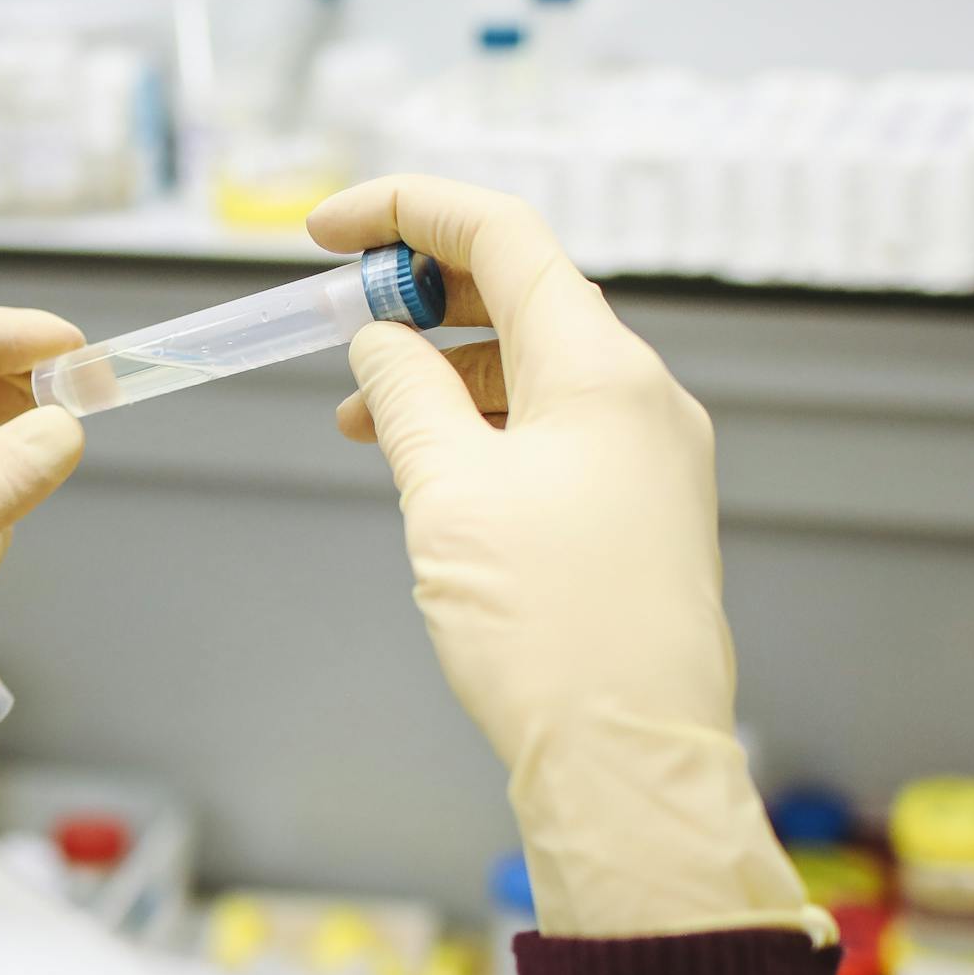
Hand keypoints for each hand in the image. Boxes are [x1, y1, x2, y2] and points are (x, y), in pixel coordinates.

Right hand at [312, 177, 809, 938]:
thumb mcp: (446, 493)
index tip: (324, 231)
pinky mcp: (641, 513)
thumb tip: (378, 344)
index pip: (502, 235)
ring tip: (359, 415)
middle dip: (420, 293)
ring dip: (442, 368)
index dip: (406, 211)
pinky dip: (482, 425)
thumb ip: (404, 395)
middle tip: (335, 319)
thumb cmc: (548, 633)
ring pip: (534, 368)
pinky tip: (426, 466)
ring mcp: (649, 455)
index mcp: (602, 368)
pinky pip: (554, 430)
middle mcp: (640, 396)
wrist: (628, 763)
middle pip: (523, 294)